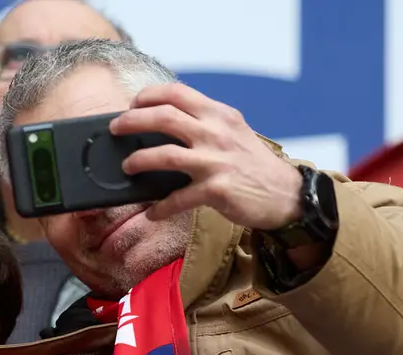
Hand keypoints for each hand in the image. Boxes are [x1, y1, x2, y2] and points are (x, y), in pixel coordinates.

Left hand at [112, 83, 302, 229]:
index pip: (177, 93)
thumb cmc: (255, 165)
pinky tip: (151, 212)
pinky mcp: (217, 190)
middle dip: (132, 121)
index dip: (149, 95)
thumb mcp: (234, 132)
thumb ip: (206, 123)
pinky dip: (160, 207)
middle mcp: (216, 133)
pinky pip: (178, 198)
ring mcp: (216, 161)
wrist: (287, 195)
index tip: (133, 103)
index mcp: (219, 115)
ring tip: (127, 166)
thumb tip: (168, 121)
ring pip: (165, 155)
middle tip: (116, 128)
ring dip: (138, 160)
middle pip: (164, 117)